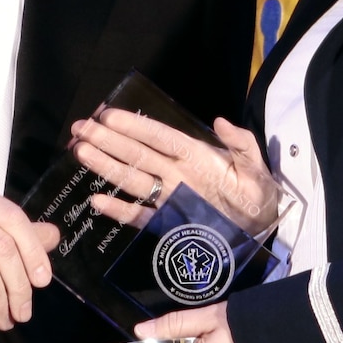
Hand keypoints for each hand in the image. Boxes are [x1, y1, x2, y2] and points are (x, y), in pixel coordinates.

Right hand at [71, 111, 279, 234]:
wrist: (262, 227)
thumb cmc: (258, 192)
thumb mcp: (255, 165)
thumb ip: (240, 143)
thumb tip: (221, 121)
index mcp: (195, 155)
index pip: (159, 136)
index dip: (136, 126)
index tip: (109, 115)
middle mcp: (176, 173)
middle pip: (136, 154)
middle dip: (107, 140)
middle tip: (80, 128)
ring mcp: (170, 197)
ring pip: (132, 179)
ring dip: (106, 166)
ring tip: (80, 151)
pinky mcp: (169, 223)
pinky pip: (140, 216)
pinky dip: (119, 210)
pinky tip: (97, 201)